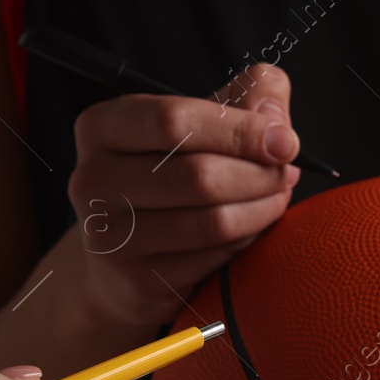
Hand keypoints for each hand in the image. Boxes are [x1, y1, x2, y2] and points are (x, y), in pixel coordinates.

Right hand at [67, 65, 302, 326]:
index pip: (174, 121)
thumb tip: (274, 113)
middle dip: (259, 174)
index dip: (239, 130)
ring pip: (212, 221)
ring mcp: (110, 236)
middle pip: (198, 175)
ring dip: (261, 209)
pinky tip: (250, 228)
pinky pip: (214, 257)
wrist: (119, 261)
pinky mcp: (138, 279)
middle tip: (287, 173)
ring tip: (277, 197)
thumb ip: (241, 100)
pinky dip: (245, 241)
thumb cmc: (164, 178)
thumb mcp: (194, 128)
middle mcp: (92, 180)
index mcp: (101, 127)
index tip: (284, 140)